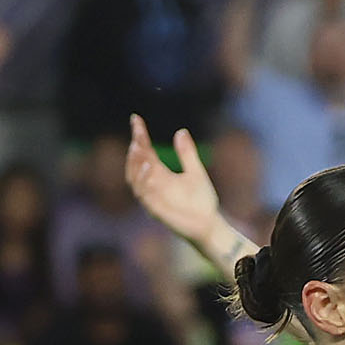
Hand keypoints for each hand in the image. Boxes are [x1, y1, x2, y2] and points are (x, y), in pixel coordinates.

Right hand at [126, 115, 219, 248]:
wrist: (209, 225)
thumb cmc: (202, 201)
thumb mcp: (195, 172)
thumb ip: (187, 153)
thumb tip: (181, 131)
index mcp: (160, 173)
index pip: (145, 151)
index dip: (139, 135)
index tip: (136, 119)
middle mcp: (153, 184)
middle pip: (136, 163)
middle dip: (135, 149)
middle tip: (138, 136)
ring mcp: (153, 197)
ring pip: (135, 179)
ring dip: (135, 163)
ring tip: (139, 147)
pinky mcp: (156, 210)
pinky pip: (145, 195)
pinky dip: (144, 181)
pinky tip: (150, 168)